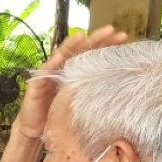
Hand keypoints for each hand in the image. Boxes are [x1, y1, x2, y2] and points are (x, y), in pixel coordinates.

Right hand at [14, 25, 128, 141]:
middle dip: (95, 38)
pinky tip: (60, 56)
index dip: (108, 45)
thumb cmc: (61, 117)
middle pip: (82, 50)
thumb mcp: (84, 104)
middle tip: (110, 30)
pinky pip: (45, 71)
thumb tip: (124, 89)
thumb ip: (98, 94)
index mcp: (79, 72)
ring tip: (82, 36)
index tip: (123, 38)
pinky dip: (52, 62)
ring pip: (63, 54)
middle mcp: (66, 69)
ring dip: (72, 44)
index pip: (95, 54)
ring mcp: (51, 74)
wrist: (38, 132)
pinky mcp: (38, 83)